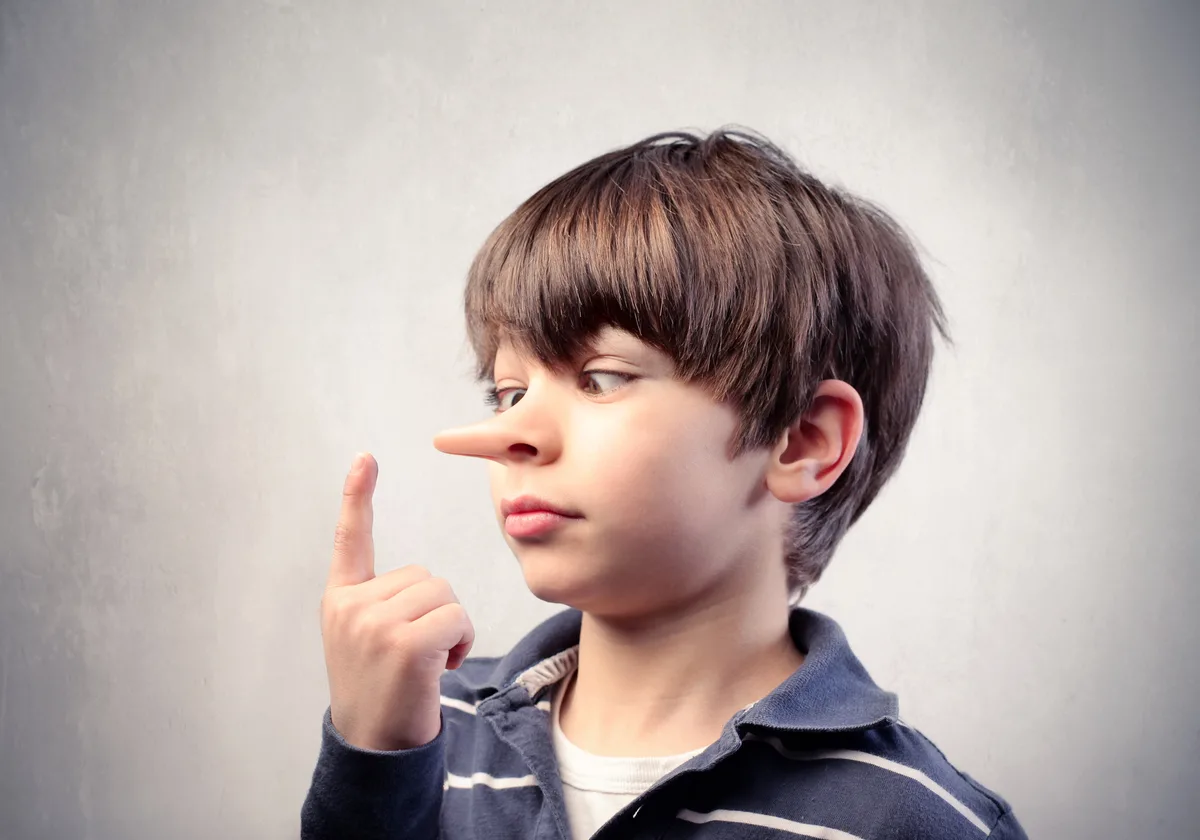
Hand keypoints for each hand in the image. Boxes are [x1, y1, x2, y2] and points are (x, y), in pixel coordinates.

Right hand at [320, 453, 474, 750]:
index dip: (356, 496)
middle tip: (418, 655)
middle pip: (425, 575)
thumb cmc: (383, 693)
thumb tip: (426, 587)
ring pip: (444, 594)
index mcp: (340, 599)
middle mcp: (350, 605)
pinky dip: (460, 641)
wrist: (374, 749)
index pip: (349, 539)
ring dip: (451, 628)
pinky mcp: (402, 642)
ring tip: (427, 664)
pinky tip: (440, 669)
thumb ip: (383, 605)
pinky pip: (456, 617)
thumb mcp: (367, 641)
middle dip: (436, 612)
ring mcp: (373, 623)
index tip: (365, 458)